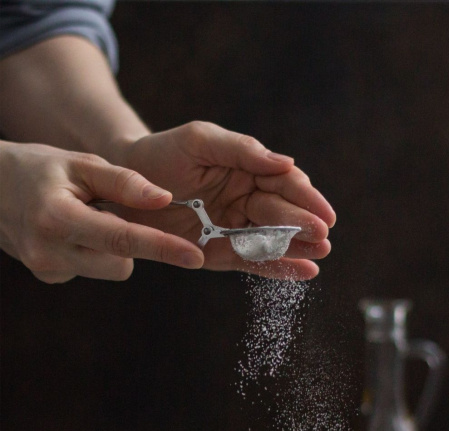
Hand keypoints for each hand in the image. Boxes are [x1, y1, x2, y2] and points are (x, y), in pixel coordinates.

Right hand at [0, 142, 201, 283]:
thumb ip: (124, 182)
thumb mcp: (80, 164)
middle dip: (129, 241)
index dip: (162, 248)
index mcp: (58, 218)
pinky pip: (91, 270)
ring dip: (110, 246)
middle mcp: (50, 252)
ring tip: (84, 217)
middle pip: (122, 263)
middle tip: (108, 211)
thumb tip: (166, 199)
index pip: (122, 239)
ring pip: (109, 268)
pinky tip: (71, 232)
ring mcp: (47, 270)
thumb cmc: (38, 169)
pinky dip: (91, 252)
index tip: (195, 257)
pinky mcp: (49, 278)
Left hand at [113, 121, 335, 279]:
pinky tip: (303, 272)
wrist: (124, 185)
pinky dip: (277, 267)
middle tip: (322, 236)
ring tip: (320, 255)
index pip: (284, 183)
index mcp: (248, 169)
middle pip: (283, 213)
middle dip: (304, 225)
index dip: (306, 197)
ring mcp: (236, 228)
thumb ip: (242, 149)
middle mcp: (247, 200)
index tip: (324, 212)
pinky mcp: (222, 254)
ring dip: (299, 248)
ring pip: (273, 239)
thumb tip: (286, 162)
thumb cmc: (163, 154)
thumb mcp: (201, 140)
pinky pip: (253, 261)